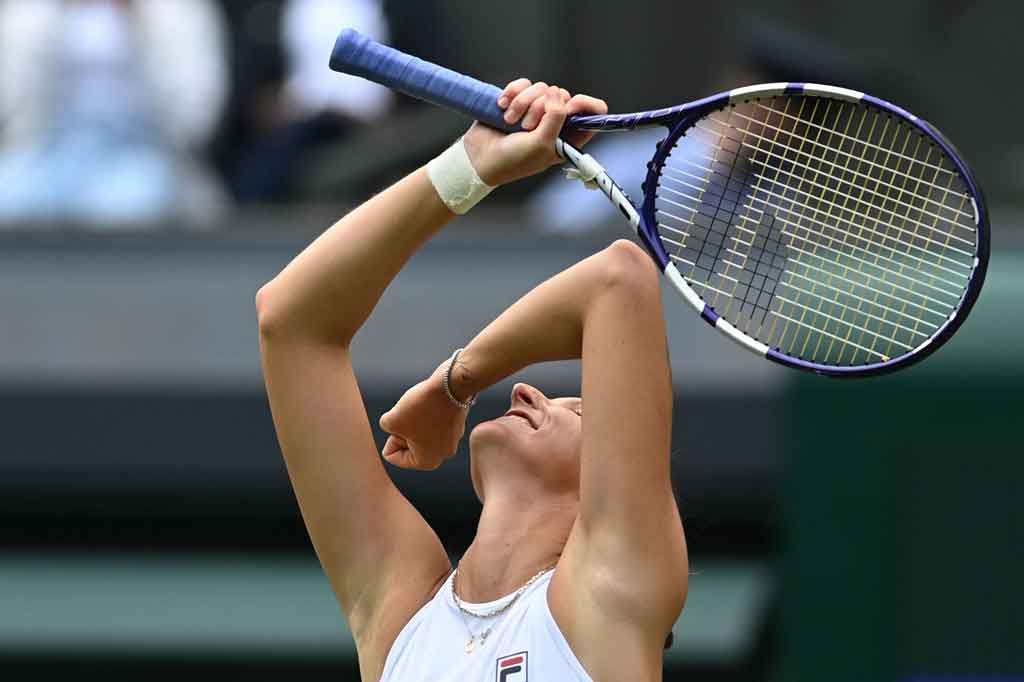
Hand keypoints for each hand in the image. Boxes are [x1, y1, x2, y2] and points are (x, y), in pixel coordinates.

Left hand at [379, 361, 467, 470]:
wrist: (452, 384)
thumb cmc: (422, 406)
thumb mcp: (390, 421)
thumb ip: (387, 428)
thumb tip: (395, 424)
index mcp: (426, 462)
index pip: (392, 455)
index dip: (391, 436)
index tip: (403, 424)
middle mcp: (442, 454)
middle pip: (407, 445)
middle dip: (403, 429)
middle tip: (411, 415)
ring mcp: (451, 439)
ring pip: (419, 431)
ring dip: (414, 419)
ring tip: (421, 408)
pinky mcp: (455, 423)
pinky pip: (432, 422)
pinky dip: (427, 412)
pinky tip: (431, 403)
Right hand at [463, 80, 607, 186]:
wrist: (479, 159)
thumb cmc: (513, 161)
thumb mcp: (542, 144)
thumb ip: (556, 117)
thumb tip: (556, 94)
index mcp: (568, 136)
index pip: (593, 112)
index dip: (585, 105)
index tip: (569, 107)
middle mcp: (555, 122)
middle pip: (562, 95)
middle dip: (541, 107)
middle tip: (527, 127)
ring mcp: (536, 110)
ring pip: (541, 88)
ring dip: (523, 103)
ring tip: (510, 122)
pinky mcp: (518, 100)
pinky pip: (523, 84)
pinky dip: (511, 93)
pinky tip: (502, 107)